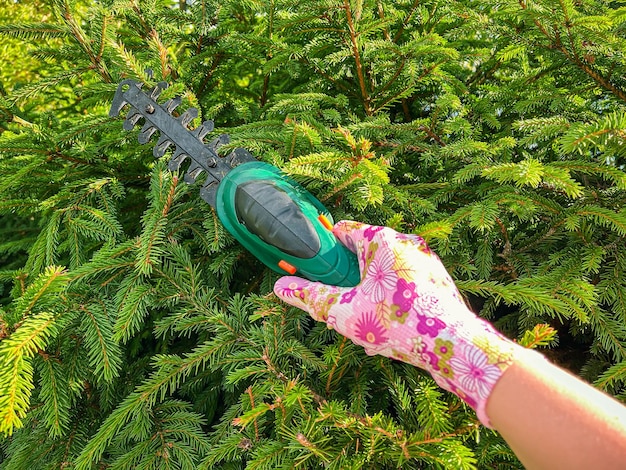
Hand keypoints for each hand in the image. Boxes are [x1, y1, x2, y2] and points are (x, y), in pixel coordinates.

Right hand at [274, 221, 520, 425]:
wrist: (457, 348)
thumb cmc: (398, 323)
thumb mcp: (344, 311)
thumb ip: (310, 297)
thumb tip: (280, 286)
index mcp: (383, 240)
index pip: (343, 231)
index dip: (324, 250)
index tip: (314, 270)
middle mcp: (407, 244)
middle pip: (363, 253)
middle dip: (348, 279)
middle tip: (340, 304)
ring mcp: (426, 262)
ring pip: (384, 272)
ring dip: (369, 294)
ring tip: (365, 323)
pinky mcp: (438, 282)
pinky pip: (404, 285)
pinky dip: (390, 301)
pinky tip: (389, 329)